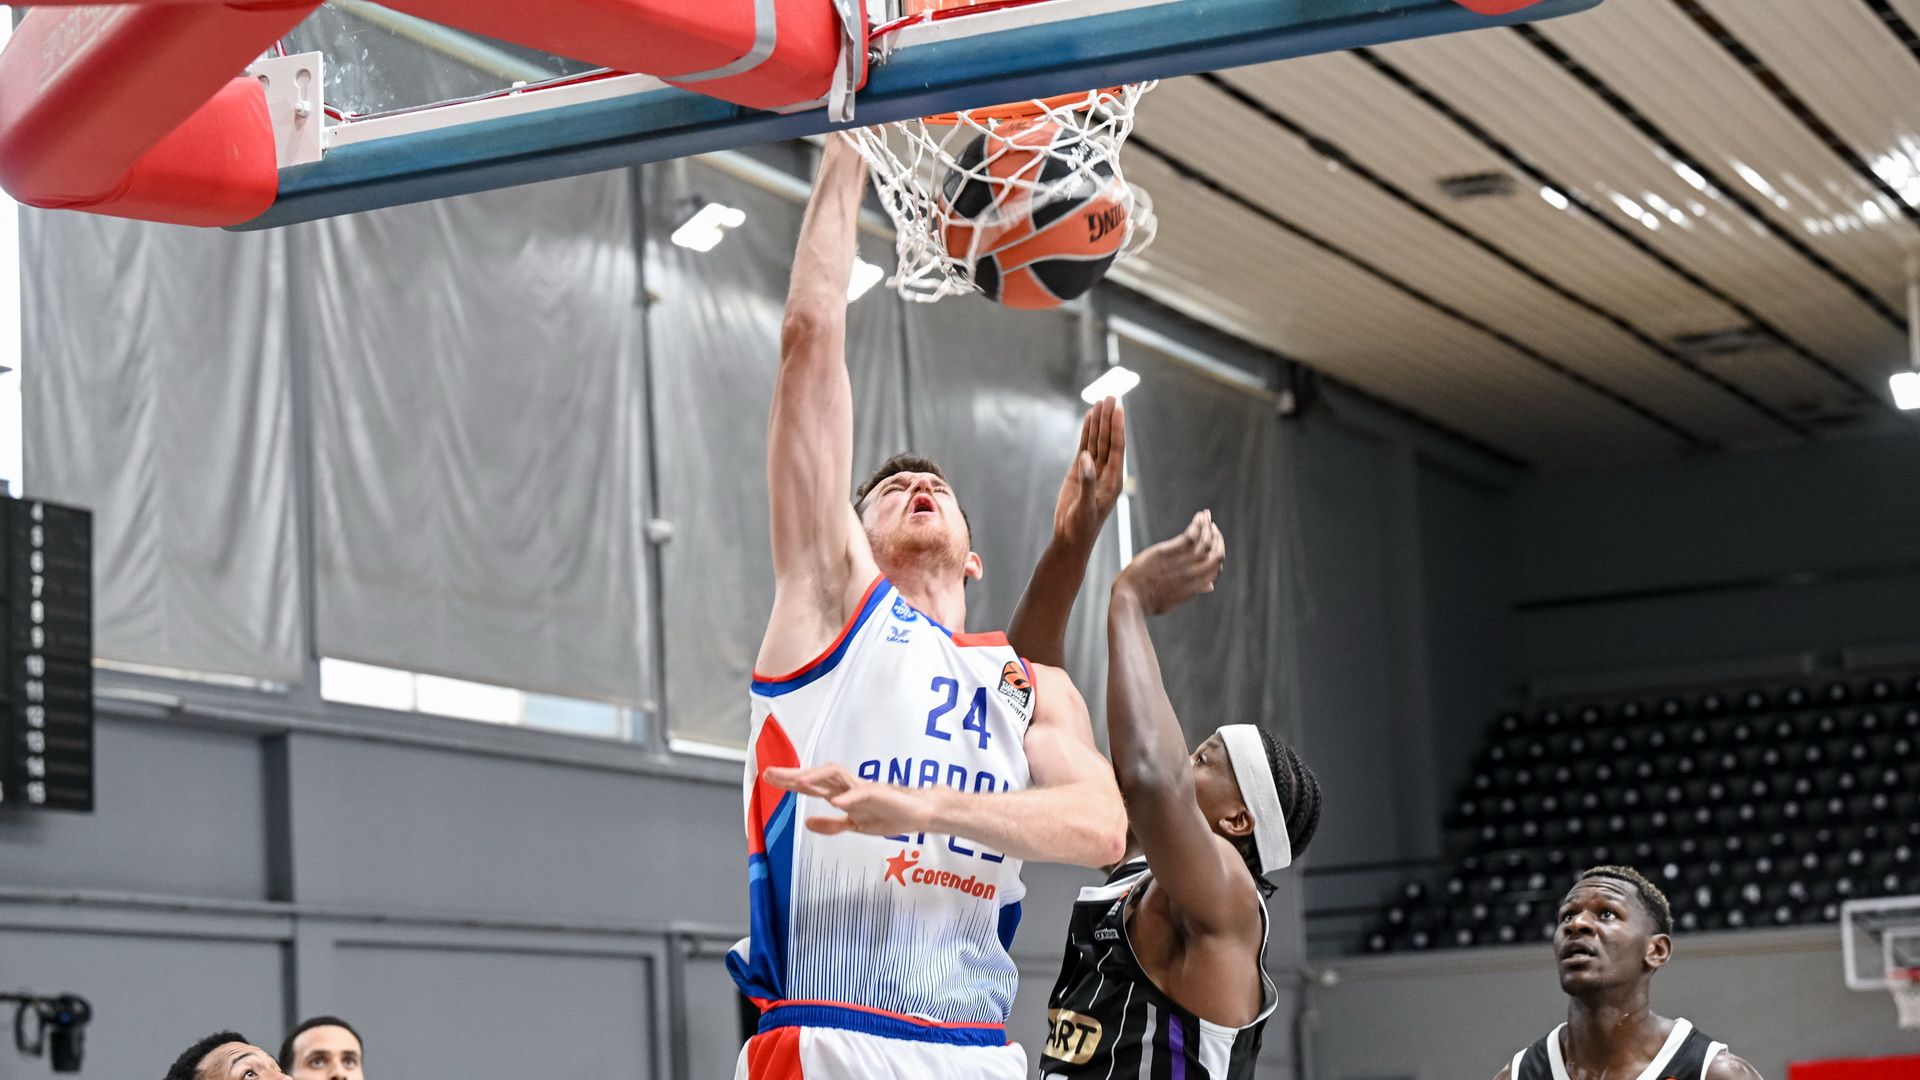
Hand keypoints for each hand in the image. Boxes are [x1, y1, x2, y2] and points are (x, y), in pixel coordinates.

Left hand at [763, 762, 940, 837]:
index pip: (811, 785)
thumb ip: (831, 825)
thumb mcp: (855, 825)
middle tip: (770, 773)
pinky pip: (862, 793)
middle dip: (793, 775)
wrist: (919, 812)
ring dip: (817, 778)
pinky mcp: (879, 794)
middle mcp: (848, 787)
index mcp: (841, 794)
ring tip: (798, 782)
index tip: (769, 777)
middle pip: (816, 776)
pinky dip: (849, 798)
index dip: (790, 781)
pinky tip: (836, 802)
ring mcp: (863, 788)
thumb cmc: (889, 814)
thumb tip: (807, 823)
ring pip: (836, 776)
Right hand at [1052, 396, 1125, 549]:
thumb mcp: (1086, 508)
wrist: (1070, 538)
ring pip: (1097, 441)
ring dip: (1099, 422)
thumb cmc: (1082, 527)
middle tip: (1110, 396)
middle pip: (1108, 439)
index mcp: (1113, 480)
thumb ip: (1087, 482)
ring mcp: (1092, 470)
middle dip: (1109, 418)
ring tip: (1100, 401)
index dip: (1117, 426)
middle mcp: (1105, 472)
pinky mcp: (1079, 472)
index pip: (1117, 447)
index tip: (1118, 407)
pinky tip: (1089, 418)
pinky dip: (1087, 432)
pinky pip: (1085, 447)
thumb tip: (1085, 457)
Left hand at [1113, 509, 1224, 615]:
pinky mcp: (1168, 552)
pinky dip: (1198, 524)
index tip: (1215, 543)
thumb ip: (1195, 590)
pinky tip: (1198, 517)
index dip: (1218, 553)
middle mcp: (1193, 574)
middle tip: (1213, 526)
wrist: (1130, 598)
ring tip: (1205, 515)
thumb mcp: (1176, 599)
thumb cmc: (1150, 601)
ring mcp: (1182, 563)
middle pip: (1216, 554)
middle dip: (1217, 538)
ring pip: (1205, 541)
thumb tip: (1211, 586)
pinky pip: (1191, 535)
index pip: (1216, 568)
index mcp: (1195, 586)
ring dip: (1208, 526)